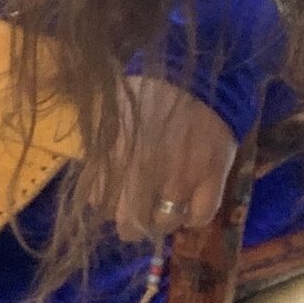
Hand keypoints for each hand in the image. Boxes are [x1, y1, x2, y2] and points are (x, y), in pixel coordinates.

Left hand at [115, 77, 239, 242]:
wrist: (198, 78)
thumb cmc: (150, 94)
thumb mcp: (113, 115)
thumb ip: (99, 152)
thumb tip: (90, 189)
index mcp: (117, 155)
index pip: (100, 203)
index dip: (106, 207)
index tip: (113, 202)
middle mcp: (145, 171)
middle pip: (130, 224)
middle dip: (130, 224)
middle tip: (137, 215)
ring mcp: (181, 176)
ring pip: (165, 223)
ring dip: (162, 221)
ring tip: (164, 209)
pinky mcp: (212, 177)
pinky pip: (201, 216)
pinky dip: (194, 217)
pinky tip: (190, 206)